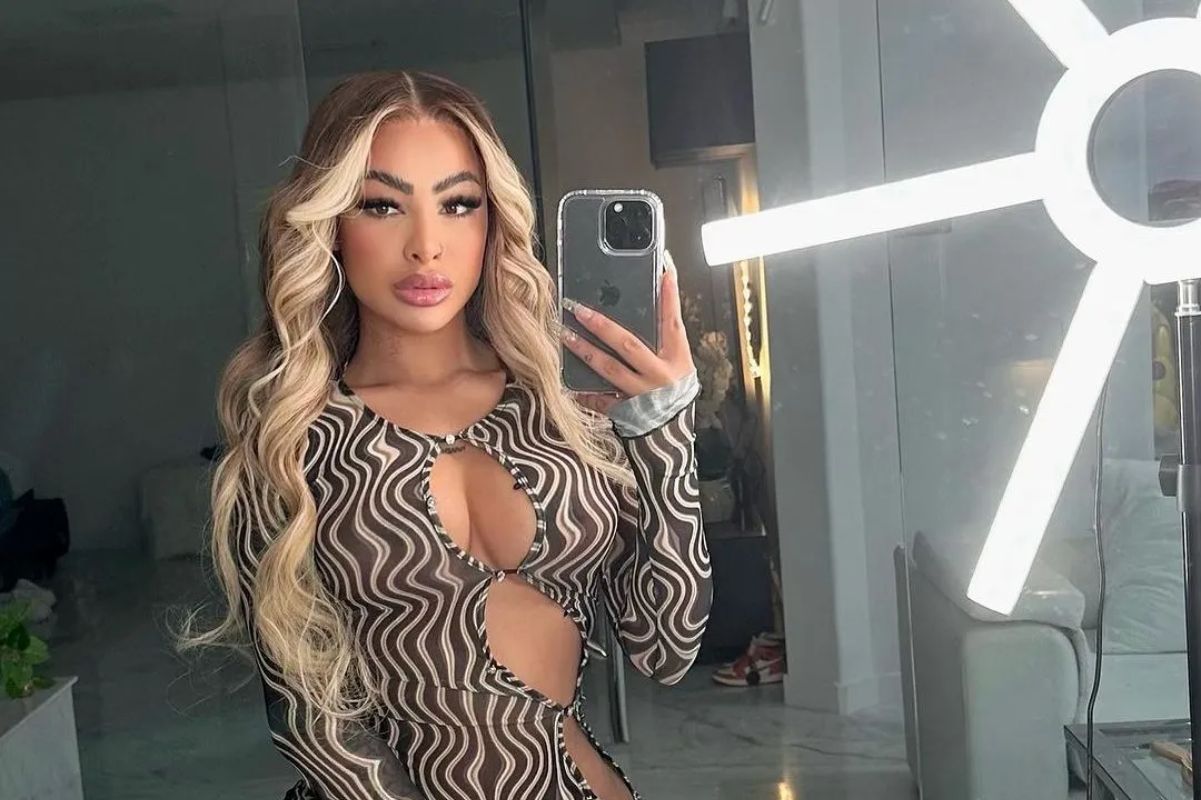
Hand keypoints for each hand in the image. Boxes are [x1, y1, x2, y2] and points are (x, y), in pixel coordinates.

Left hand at [561, 249, 694, 414]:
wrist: (673, 433)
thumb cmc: (675, 392)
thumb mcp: (679, 363)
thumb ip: (666, 338)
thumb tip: (655, 298)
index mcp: (676, 359)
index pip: (673, 323)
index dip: (670, 298)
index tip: (664, 272)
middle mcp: (658, 375)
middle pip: (628, 345)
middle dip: (603, 326)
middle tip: (580, 309)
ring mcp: (640, 393)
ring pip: (609, 369)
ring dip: (585, 350)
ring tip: (565, 335)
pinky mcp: (624, 411)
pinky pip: (599, 400)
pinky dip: (583, 392)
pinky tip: (566, 382)